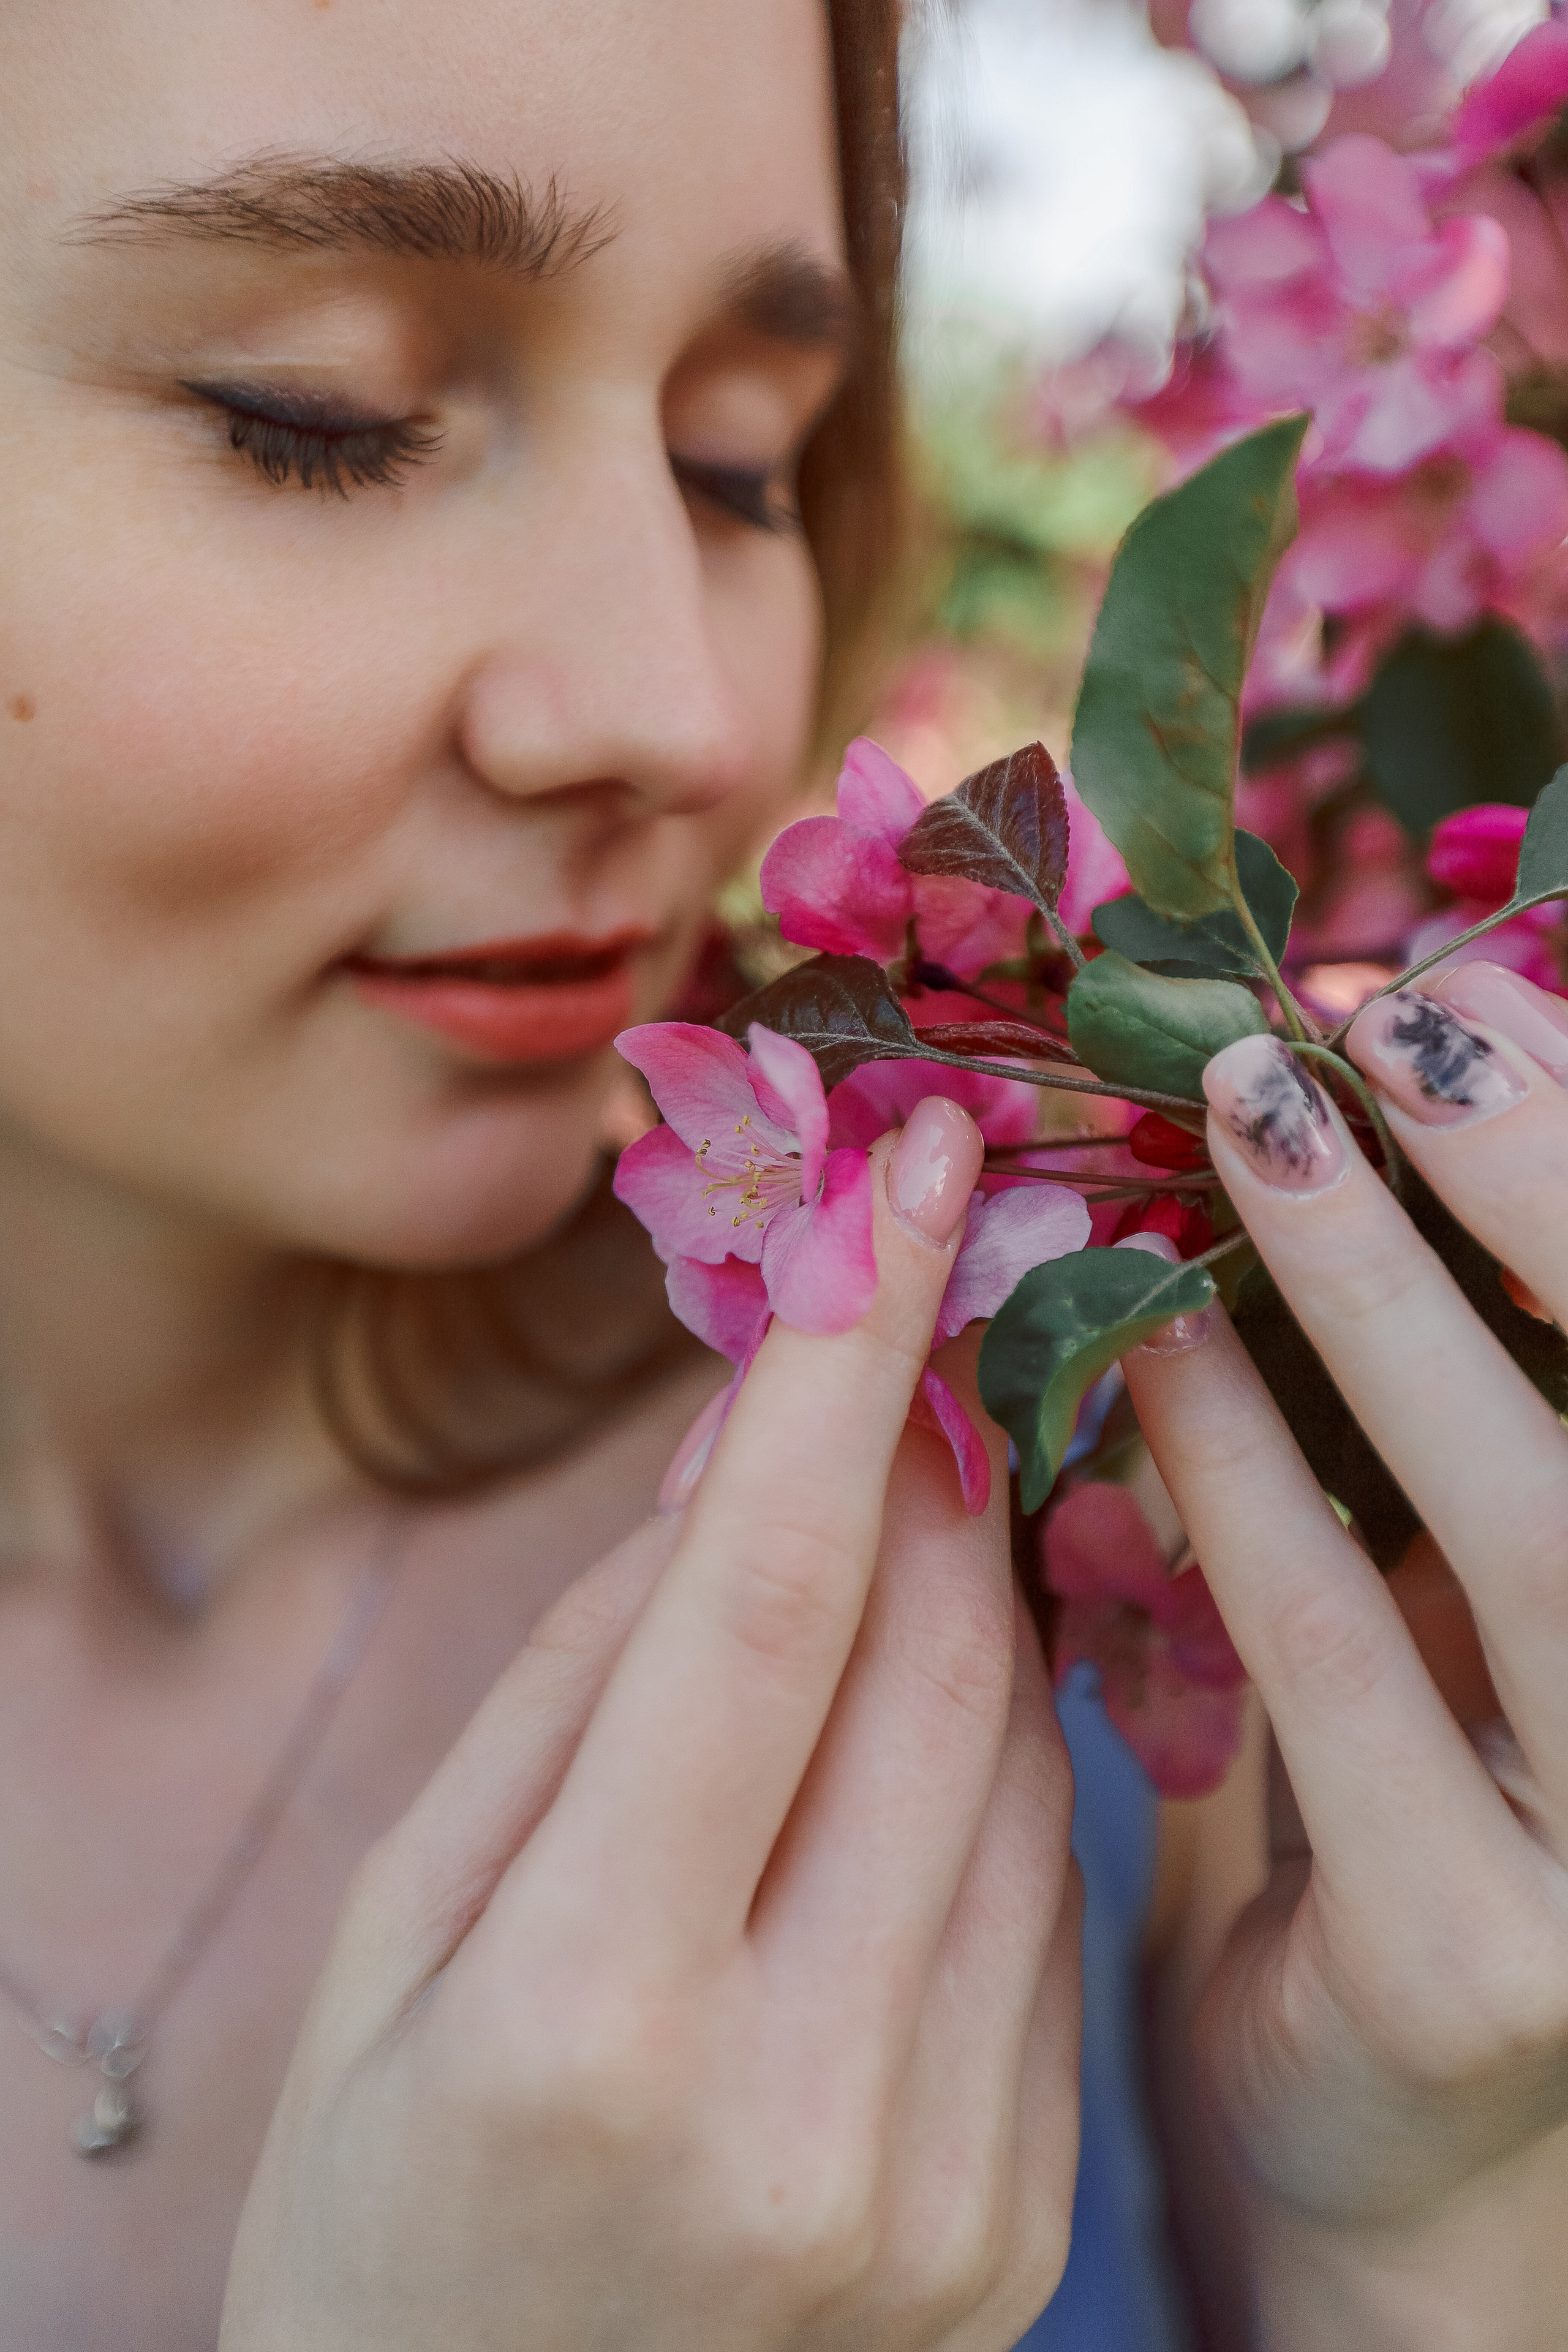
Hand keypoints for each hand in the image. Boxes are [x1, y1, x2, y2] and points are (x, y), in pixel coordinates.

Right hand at [219, 1106, 1078, 2351]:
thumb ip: (574, 1685)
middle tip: (914, 1312)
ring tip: (897, 1510)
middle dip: (929, 1450)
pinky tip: (920, 1711)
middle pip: (928, 1665)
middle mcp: (800, 2104)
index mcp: (591, 2014)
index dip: (843, 1363)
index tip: (907, 1173)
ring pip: (1018, 1769)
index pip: (760, 1607)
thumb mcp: (398, 1934)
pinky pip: (1046, 1908)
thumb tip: (728, 1458)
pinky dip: (996, 1761)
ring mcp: (938, 2180)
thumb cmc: (381, 2206)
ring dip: (972, 1593)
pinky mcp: (1011, 2218)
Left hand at [1123, 969, 1567, 2342]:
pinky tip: (1148, 1364)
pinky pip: (1352, 1688)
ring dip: (1387, 1306)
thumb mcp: (1470, 1600)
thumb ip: (1438, 1418)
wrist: (1388, 2137)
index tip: (1451, 995)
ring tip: (1253, 1124)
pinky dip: (1253, 1503)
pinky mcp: (1486, 1966)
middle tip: (1380, 1015)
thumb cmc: (1423, 1813)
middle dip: (1534, 1182)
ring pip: (1547, 1529)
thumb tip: (1339, 1123)